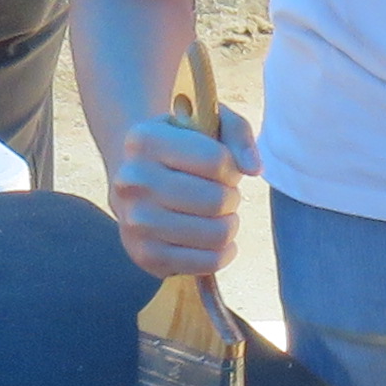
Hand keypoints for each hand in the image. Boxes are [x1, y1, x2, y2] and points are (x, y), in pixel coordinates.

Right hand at [111, 95, 259, 277]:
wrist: (137, 178)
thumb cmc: (182, 148)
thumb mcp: (208, 123)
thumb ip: (238, 134)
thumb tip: (253, 169)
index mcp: (144, 140)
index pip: (217, 162)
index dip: (231, 168)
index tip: (221, 168)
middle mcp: (132, 181)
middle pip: (216, 201)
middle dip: (230, 198)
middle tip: (220, 194)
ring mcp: (135, 223)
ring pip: (216, 234)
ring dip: (228, 224)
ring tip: (215, 214)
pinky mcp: (145, 257)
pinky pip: (208, 263)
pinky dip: (222, 252)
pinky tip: (213, 239)